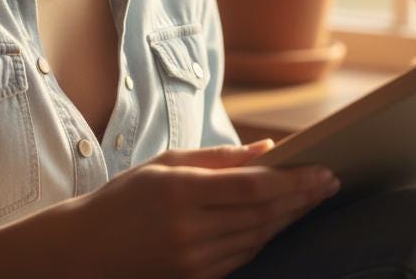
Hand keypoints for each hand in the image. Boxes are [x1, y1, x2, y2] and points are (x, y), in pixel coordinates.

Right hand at [60, 138, 339, 278]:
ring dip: (290, 217)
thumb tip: (268, 150)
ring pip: (258, 237)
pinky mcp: (196, 278)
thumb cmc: (125, 198)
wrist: (85, 250)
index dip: (293, 181)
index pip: (253, 189)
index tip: (323, 170)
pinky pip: (244, 255)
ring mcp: (194, 260)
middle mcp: (190, 231)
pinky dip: (267, 236)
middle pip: (263, 215)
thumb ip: (219, 157)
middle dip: (302, 198)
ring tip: (313, 197)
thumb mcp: (166, 163)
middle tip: (331, 182)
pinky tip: (282, 220)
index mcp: (181, 193)